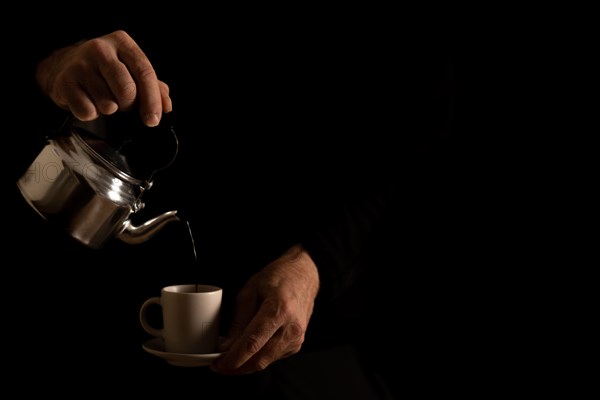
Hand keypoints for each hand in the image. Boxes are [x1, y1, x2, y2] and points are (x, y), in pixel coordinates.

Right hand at [35, 30, 171, 126]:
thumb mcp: (132, 72)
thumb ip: (154, 87)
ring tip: (104, 100)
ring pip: (107, 103)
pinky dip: (91, 114)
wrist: (66, 66)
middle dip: (129, 105)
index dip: (152, 100)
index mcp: (122, 42)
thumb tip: (166, 107)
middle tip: (124, 105)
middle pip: (126, 89)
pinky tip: (88, 103)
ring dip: (110, 110)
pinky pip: (87, 111)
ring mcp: (80, 64)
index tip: (153, 120)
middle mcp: (100, 48)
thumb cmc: (107, 71)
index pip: (144, 72)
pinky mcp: (64, 81)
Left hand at [211, 244, 319, 374]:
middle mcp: (291, 327)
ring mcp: (296, 338)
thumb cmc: (279, 277)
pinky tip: (248, 350)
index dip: (233, 358)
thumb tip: (227, 345)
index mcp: (278, 310)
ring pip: (265, 362)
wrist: (304, 275)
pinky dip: (258, 357)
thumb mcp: (250, 291)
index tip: (218, 363)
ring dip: (246, 364)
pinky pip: (273, 357)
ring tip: (230, 356)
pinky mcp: (297, 343)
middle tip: (219, 364)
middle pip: (259, 359)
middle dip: (236, 366)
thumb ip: (238, 320)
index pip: (252, 343)